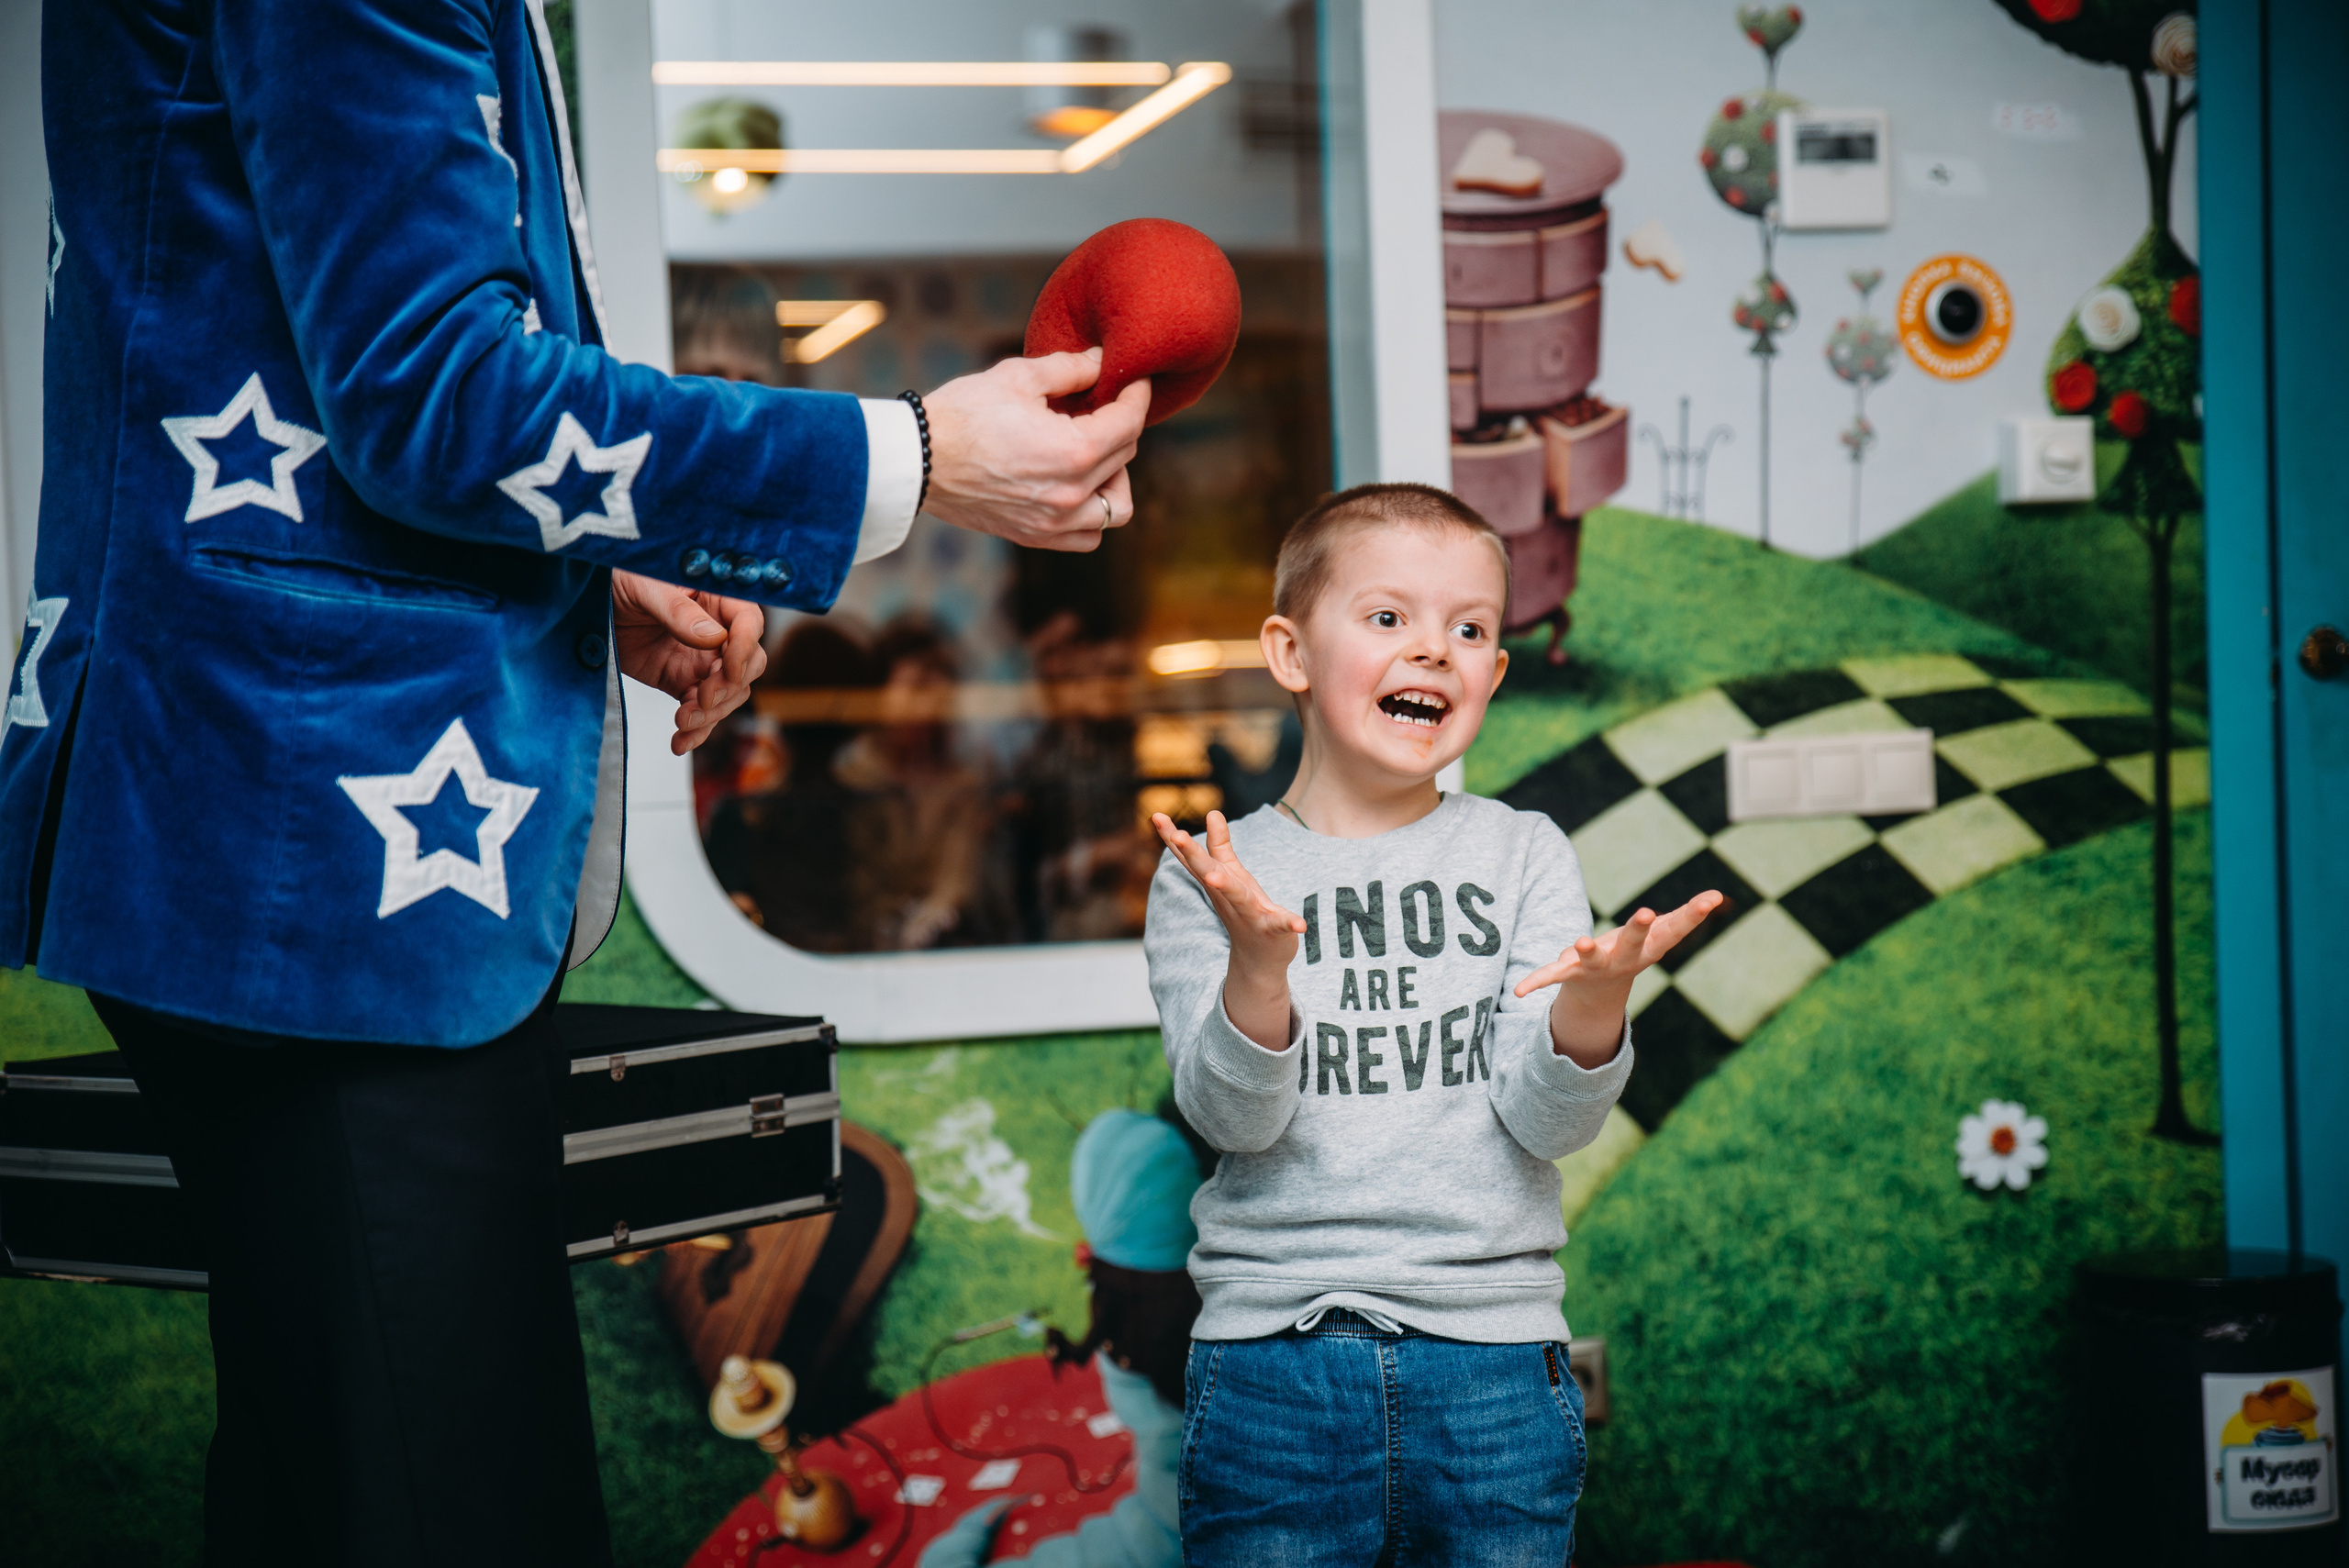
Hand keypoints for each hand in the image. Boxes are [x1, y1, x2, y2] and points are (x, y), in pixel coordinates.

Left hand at [609, 569, 767, 754]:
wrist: (580, 603)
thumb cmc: (617, 580)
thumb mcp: (643, 587)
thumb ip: (678, 611)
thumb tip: (714, 638)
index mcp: (715, 598)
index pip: (748, 622)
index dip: (746, 647)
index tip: (728, 669)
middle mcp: (716, 630)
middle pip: (748, 664)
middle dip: (729, 686)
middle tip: (702, 697)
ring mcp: (700, 660)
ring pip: (728, 694)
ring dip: (711, 713)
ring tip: (683, 721)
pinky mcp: (681, 682)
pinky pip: (699, 710)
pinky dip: (694, 730)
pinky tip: (680, 742)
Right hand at [922, 349, 1150, 551]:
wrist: (916, 460)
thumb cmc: (962, 414)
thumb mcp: (1018, 377)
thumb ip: (1070, 369)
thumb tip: (1103, 361)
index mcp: (1073, 452)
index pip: (1129, 423)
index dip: (1137, 395)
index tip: (1135, 382)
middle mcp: (1071, 495)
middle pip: (1125, 459)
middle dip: (1122, 427)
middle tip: (1102, 407)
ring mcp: (1053, 523)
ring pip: (1116, 509)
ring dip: (1115, 479)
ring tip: (1094, 454)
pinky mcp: (1034, 536)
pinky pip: (1086, 536)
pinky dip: (1091, 514)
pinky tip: (1075, 486)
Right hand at [1153, 810, 1305, 1052]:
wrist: (1259, 959)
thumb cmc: (1244, 909)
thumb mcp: (1232, 874)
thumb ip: (1220, 845)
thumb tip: (1212, 811)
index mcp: (1217, 881)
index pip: (1192, 857)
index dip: (1173, 837)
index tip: (1157, 816)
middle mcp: (1227, 897)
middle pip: (1207, 873)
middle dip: (1192, 854)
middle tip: (1177, 835)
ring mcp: (1249, 914)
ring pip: (1237, 897)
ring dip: (1225, 886)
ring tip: (1215, 876)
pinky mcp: (1273, 930)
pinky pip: (1280, 926)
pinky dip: (1289, 923)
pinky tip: (1300, 924)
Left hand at [1514, 891, 1724, 1066]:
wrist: (1600, 993)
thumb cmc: (1634, 952)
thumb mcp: (1660, 934)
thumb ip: (1688, 915)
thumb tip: (1719, 896)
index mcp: (1650, 947)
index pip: (1676, 928)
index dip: (1693, 914)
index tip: (1710, 898)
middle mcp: (1625, 959)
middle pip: (1634, 942)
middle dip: (1639, 928)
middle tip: (1647, 912)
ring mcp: (1597, 967)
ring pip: (1593, 958)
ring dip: (1587, 950)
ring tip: (1580, 941)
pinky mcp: (1569, 972)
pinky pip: (1550, 977)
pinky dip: (1535, 982)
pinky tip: (1519, 992)